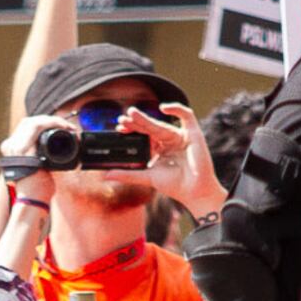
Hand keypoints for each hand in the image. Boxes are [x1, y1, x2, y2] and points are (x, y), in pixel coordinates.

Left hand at [121, 104, 226, 221]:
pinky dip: (176, 109)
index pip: (143, 136)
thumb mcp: (146, 178)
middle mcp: (169, 141)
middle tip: (122, 119)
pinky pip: (186, 115)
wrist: (193, 192)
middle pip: (150, 128)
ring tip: (133, 114)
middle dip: (136, 123)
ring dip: (147, 118)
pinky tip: (163, 108)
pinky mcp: (193, 133)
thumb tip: (106, 175)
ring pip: (162, 123)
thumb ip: (127, 174)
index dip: (132, 131)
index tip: (119, 129)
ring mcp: (181, 136)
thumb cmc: (174, 185)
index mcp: (159, 149)